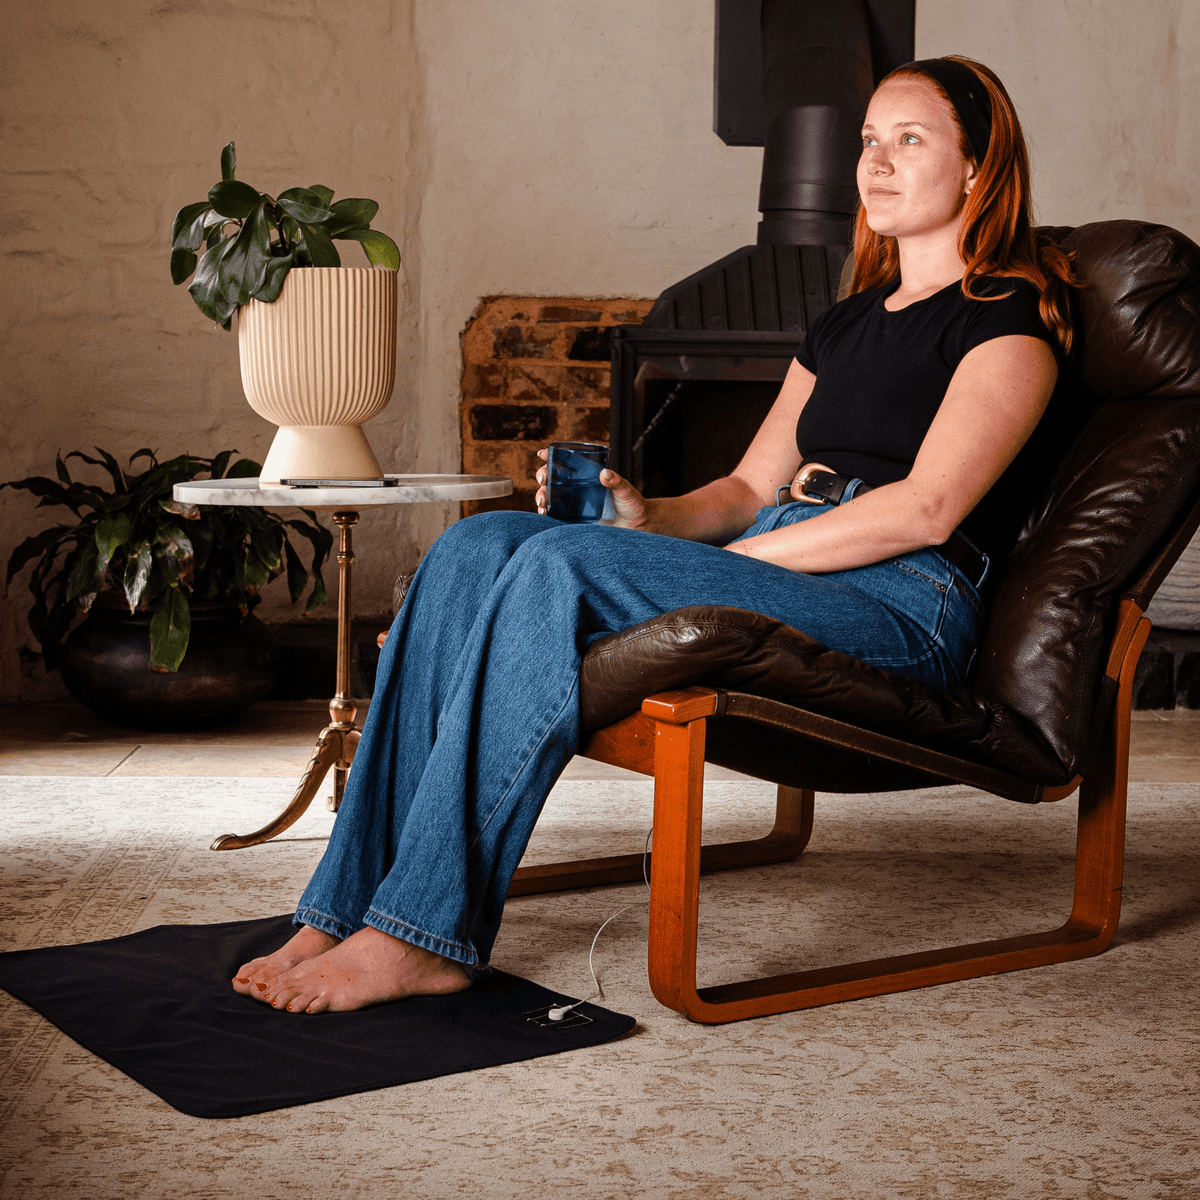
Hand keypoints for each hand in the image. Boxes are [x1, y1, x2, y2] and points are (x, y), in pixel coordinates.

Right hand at [535, 450, 651, 528]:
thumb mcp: (626, 490)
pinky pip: (557, 514)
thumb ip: (617, 482)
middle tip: (542, 479)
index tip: (542, 454)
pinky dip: (547, 512)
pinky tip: (543, 513)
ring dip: (541, 495)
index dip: (552, 456)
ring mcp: (576, 502)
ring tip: (541, 501)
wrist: (637, 526)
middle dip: (543, 476)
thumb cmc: (633, 504)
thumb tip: (605, 474)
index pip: (568, 462)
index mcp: (589, 475)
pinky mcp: (576, 518)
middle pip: (554, 478)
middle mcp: (579, 487)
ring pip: (551, 495)